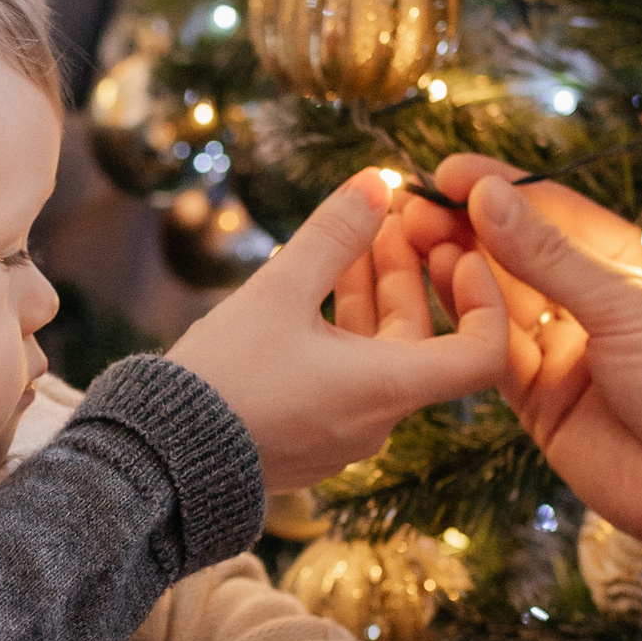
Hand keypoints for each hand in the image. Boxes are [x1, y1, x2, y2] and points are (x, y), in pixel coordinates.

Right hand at [173, 170, 506, 487]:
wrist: (157, 459)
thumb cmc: (222, 379)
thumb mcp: (278, 292)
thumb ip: (333, 234)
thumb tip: (377, 181)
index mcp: (386, 389)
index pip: (482, 354)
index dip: (483, 297)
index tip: (457, 252)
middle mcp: (377, 419)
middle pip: (418, 338)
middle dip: (406, 271)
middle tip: (386, 216)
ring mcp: (343, 434)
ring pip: (376, 353)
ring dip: (369, 293)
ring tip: (348, 236)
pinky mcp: (310, 438)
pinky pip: (345, 375)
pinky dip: (341, 327)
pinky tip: (313, 285)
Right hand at [410, 162, 641, 640]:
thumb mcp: (630, 306)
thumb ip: (552, 257)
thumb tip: (490, 197)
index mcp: (635, 266)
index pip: (557, 212)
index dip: (503, 188)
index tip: (447, 170)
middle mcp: (597, 306)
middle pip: (520, 253)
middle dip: (468, 226)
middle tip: (412, 204)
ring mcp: (568, 353)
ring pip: (499, 300)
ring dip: (457, 266)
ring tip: (410, 234)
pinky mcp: (542, 401)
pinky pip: (494, 351)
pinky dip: (465, 320)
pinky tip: (435, 283)